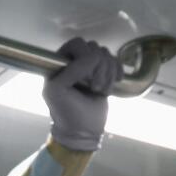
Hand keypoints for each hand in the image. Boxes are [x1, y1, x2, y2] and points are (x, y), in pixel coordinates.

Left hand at [42, 37, 122, 151]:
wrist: (82, 132)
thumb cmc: (66, 113)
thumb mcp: (57, 91)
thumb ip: (71, 70)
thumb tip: (94, 57)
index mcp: (59, 62)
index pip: (78, 43)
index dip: (85, 57)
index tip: (85, 79)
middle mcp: (75, 61)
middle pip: (94, 48)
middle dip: (99, 68)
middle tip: (94, 88)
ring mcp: (91, 67)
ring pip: (106, 55)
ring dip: (107, 74)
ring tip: (100, 91)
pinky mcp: (105, 74)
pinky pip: (116, 61)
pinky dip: (117, 73)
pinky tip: (113, 85)